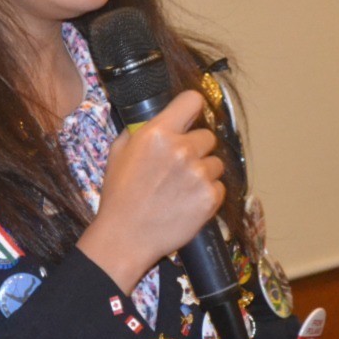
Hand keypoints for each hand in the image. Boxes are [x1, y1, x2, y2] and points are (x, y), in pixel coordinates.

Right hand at [78, 90, 223, 291]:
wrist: (125, 237)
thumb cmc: (119, 196)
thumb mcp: (118, 153)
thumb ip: (139, 130)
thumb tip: (156, 118)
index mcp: (157, 133)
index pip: (192, 100)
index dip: (192, 109)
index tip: (189, 118)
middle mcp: (181, 149)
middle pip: (208, 135)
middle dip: (196, 148)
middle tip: (179, 166)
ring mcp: (198, 174)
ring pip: (216, 162)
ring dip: (204, 172)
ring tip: (182, 188)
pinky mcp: (210, 198)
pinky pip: (219, 186)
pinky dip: (208, 193)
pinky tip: (187, 202)